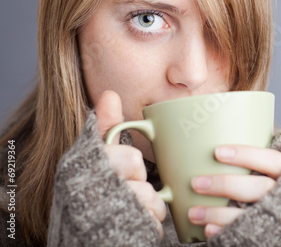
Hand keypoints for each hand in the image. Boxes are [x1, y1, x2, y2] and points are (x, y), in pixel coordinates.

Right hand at [96, 90, 166, 236]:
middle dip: (137, 178)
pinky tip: (136, 222)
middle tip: (125, 188)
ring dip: (148, 203)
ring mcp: (106, 213)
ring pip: (150, 195)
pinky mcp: (126, 231)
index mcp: (79, 167)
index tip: (122, 170)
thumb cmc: (94, 193)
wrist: (90, 238)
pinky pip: (155, 218)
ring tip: (130, 208)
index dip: (129, 161)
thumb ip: (104, 127)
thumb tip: (109, 94)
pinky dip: (151, 220)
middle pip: (136, 167)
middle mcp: (87, 191)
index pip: (127, 154)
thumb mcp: (93, 157)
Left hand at [188, 137, 280, 236]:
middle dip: (226, 185)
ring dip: (218, 213)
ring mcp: (277, 217)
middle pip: (259, 188)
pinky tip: (207, 231)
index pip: (273, 160)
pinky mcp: (268, 236)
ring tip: (192, 212)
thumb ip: (275, 149)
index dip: (247, 155)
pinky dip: (225, 233)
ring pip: (248, 215)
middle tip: (196, 182)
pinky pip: (245, 236)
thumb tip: (274, 129)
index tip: (218, 152)